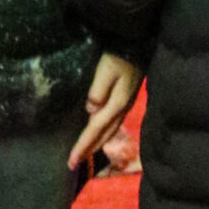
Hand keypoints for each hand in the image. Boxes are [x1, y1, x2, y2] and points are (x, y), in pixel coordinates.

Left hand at [67, 52, 142, 168]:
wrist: (136, 44)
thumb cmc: (118, 56)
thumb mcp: (105, 71)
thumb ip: (98, 90)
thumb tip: (91, 111)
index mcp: (116, 104)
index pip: (95, 129)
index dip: (83, 146)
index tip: (72, 161)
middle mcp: (122, 109)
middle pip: (104, 135)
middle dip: (90, 150)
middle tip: (75, 164)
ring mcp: (126, 105)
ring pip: (110, 131)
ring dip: (97, 143)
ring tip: (86, 153)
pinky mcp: (126, 99)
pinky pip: (114, 123)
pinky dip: (104, 133)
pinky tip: (100, 133)